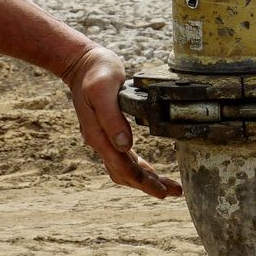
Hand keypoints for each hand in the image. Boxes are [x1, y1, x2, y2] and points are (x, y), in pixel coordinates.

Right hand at [58, 45, 181, 198]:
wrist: (82, 63)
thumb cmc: (95, 72)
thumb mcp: (103, 89)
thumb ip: (112, 117)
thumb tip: (125, 145)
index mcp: (98, 134)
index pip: (122, 166)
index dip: (143, 181)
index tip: (162, 191)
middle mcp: (100, 141)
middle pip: (124, 173)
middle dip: (148, 185)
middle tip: (173, 192)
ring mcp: (103, 138)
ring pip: (124, 169)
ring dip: (145, 180)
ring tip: (167, 187)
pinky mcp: (108, 132)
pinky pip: (124, 158)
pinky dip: (138, 168)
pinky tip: (150, 172)